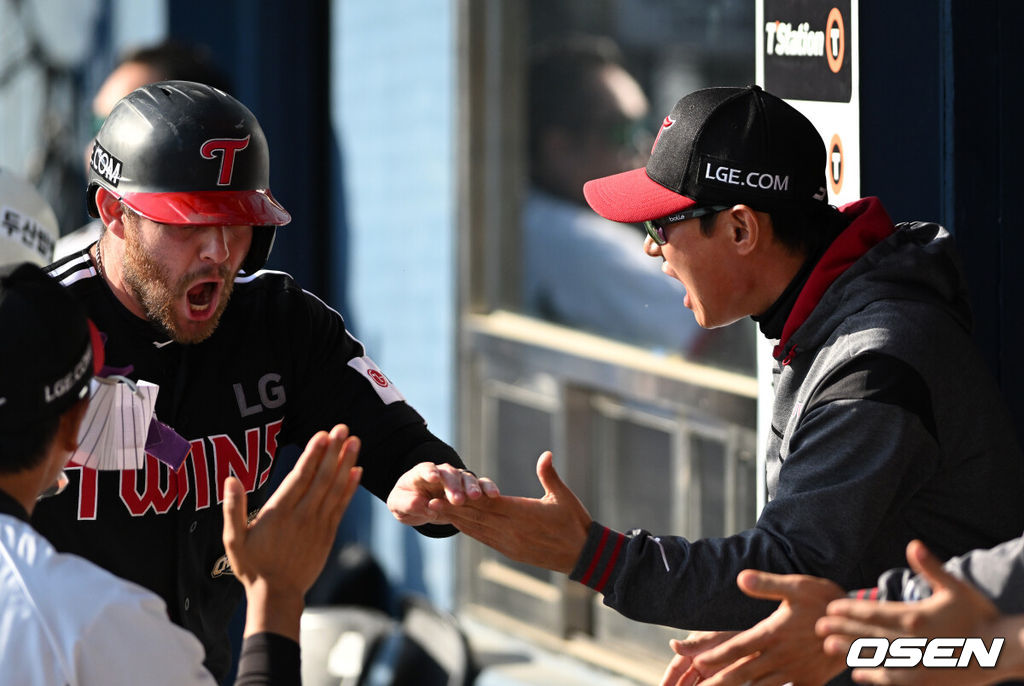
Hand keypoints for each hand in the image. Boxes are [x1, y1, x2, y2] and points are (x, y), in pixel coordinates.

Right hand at [222, 423, 361, 639]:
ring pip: (335, 489)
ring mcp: (317, 525)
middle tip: (343, 428)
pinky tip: (357, 471)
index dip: (312, 455)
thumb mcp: (233, 539)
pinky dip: (350, 488)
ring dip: (346, 464)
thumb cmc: (251, 566)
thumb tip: (230, 479)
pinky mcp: (327, 534)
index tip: (323, 435)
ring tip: (355, 442)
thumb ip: (232, 508)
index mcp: (279, 513)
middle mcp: (301, 516)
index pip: (299, 477)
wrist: (276, 595)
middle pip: (321, 478)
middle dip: (333, 451)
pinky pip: (341, 506)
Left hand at [387, 461, 498, 526]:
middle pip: (449, 474)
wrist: (421, 504)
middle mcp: (442, 473)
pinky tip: (494, 495)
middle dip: (454, 485)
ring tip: (475, 497)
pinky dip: (487, 487)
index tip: (434, 478)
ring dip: (471, 487)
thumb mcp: (399, 506)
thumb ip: (407, 504)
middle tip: (457, 499)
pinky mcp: (470, 488)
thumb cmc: (408, 502)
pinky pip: (481, 485)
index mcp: (421, 474)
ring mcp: (458, 479)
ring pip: (466, 478)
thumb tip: (420, 504)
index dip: (430, 472)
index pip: (426, 469)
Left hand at [427, 451, 591, 573]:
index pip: (487, 504)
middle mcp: (512, 530)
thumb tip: (546, 453)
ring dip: (456, 520)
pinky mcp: (511, 551)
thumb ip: (549, 475)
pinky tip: (458, 524)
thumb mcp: (563, 497)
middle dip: (452, 509)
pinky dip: (470, 531)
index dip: (464, 498)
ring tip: (435, 512)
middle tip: (429, 501)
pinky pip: (485, 539)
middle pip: (476, 517)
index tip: (445, 493)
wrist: (582, 555)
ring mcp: (509, 543)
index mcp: (522, 513)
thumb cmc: (575, 522)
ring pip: (477, 529)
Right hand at [661, 631, 737, 685]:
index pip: (675, 669)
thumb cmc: (732, 629)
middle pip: (684, 681)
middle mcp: (700, 661)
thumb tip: (672, 644)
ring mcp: (712, 670)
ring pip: (698, 685)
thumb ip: (693, 644)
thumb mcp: (713, 636)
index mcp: (693, 650)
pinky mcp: (724, 675)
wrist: (756, 637)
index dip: (667, 680)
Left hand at [683, 570, 846, 685]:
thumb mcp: (798, 586)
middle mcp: (781, 656)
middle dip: (719, 681)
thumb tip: (741, 578)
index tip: (697, 663)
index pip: (738, 646)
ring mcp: (795, 671)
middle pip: (743, 672)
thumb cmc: (826, 600)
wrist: (861, 624)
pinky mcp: (810, 681)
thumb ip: (768, 584)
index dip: (716, 655)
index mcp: (774, 633)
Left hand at [817, 540, 1016, 685]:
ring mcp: (917, 664)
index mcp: (914, 617)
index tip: (830, 609)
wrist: (1002, 652)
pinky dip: (874, 677)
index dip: (849, 611)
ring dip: (850, 651)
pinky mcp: (925, 682)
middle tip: (818, 627)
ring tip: (828, 647)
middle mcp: (911, 642)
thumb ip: (930, 567)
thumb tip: (913, 544)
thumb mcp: (955, 588)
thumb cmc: (979, 616)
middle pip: (868, 634)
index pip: (873, 613)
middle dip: (841, 630)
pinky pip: (893, 680)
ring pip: (876, 657)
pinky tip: (857, 674)